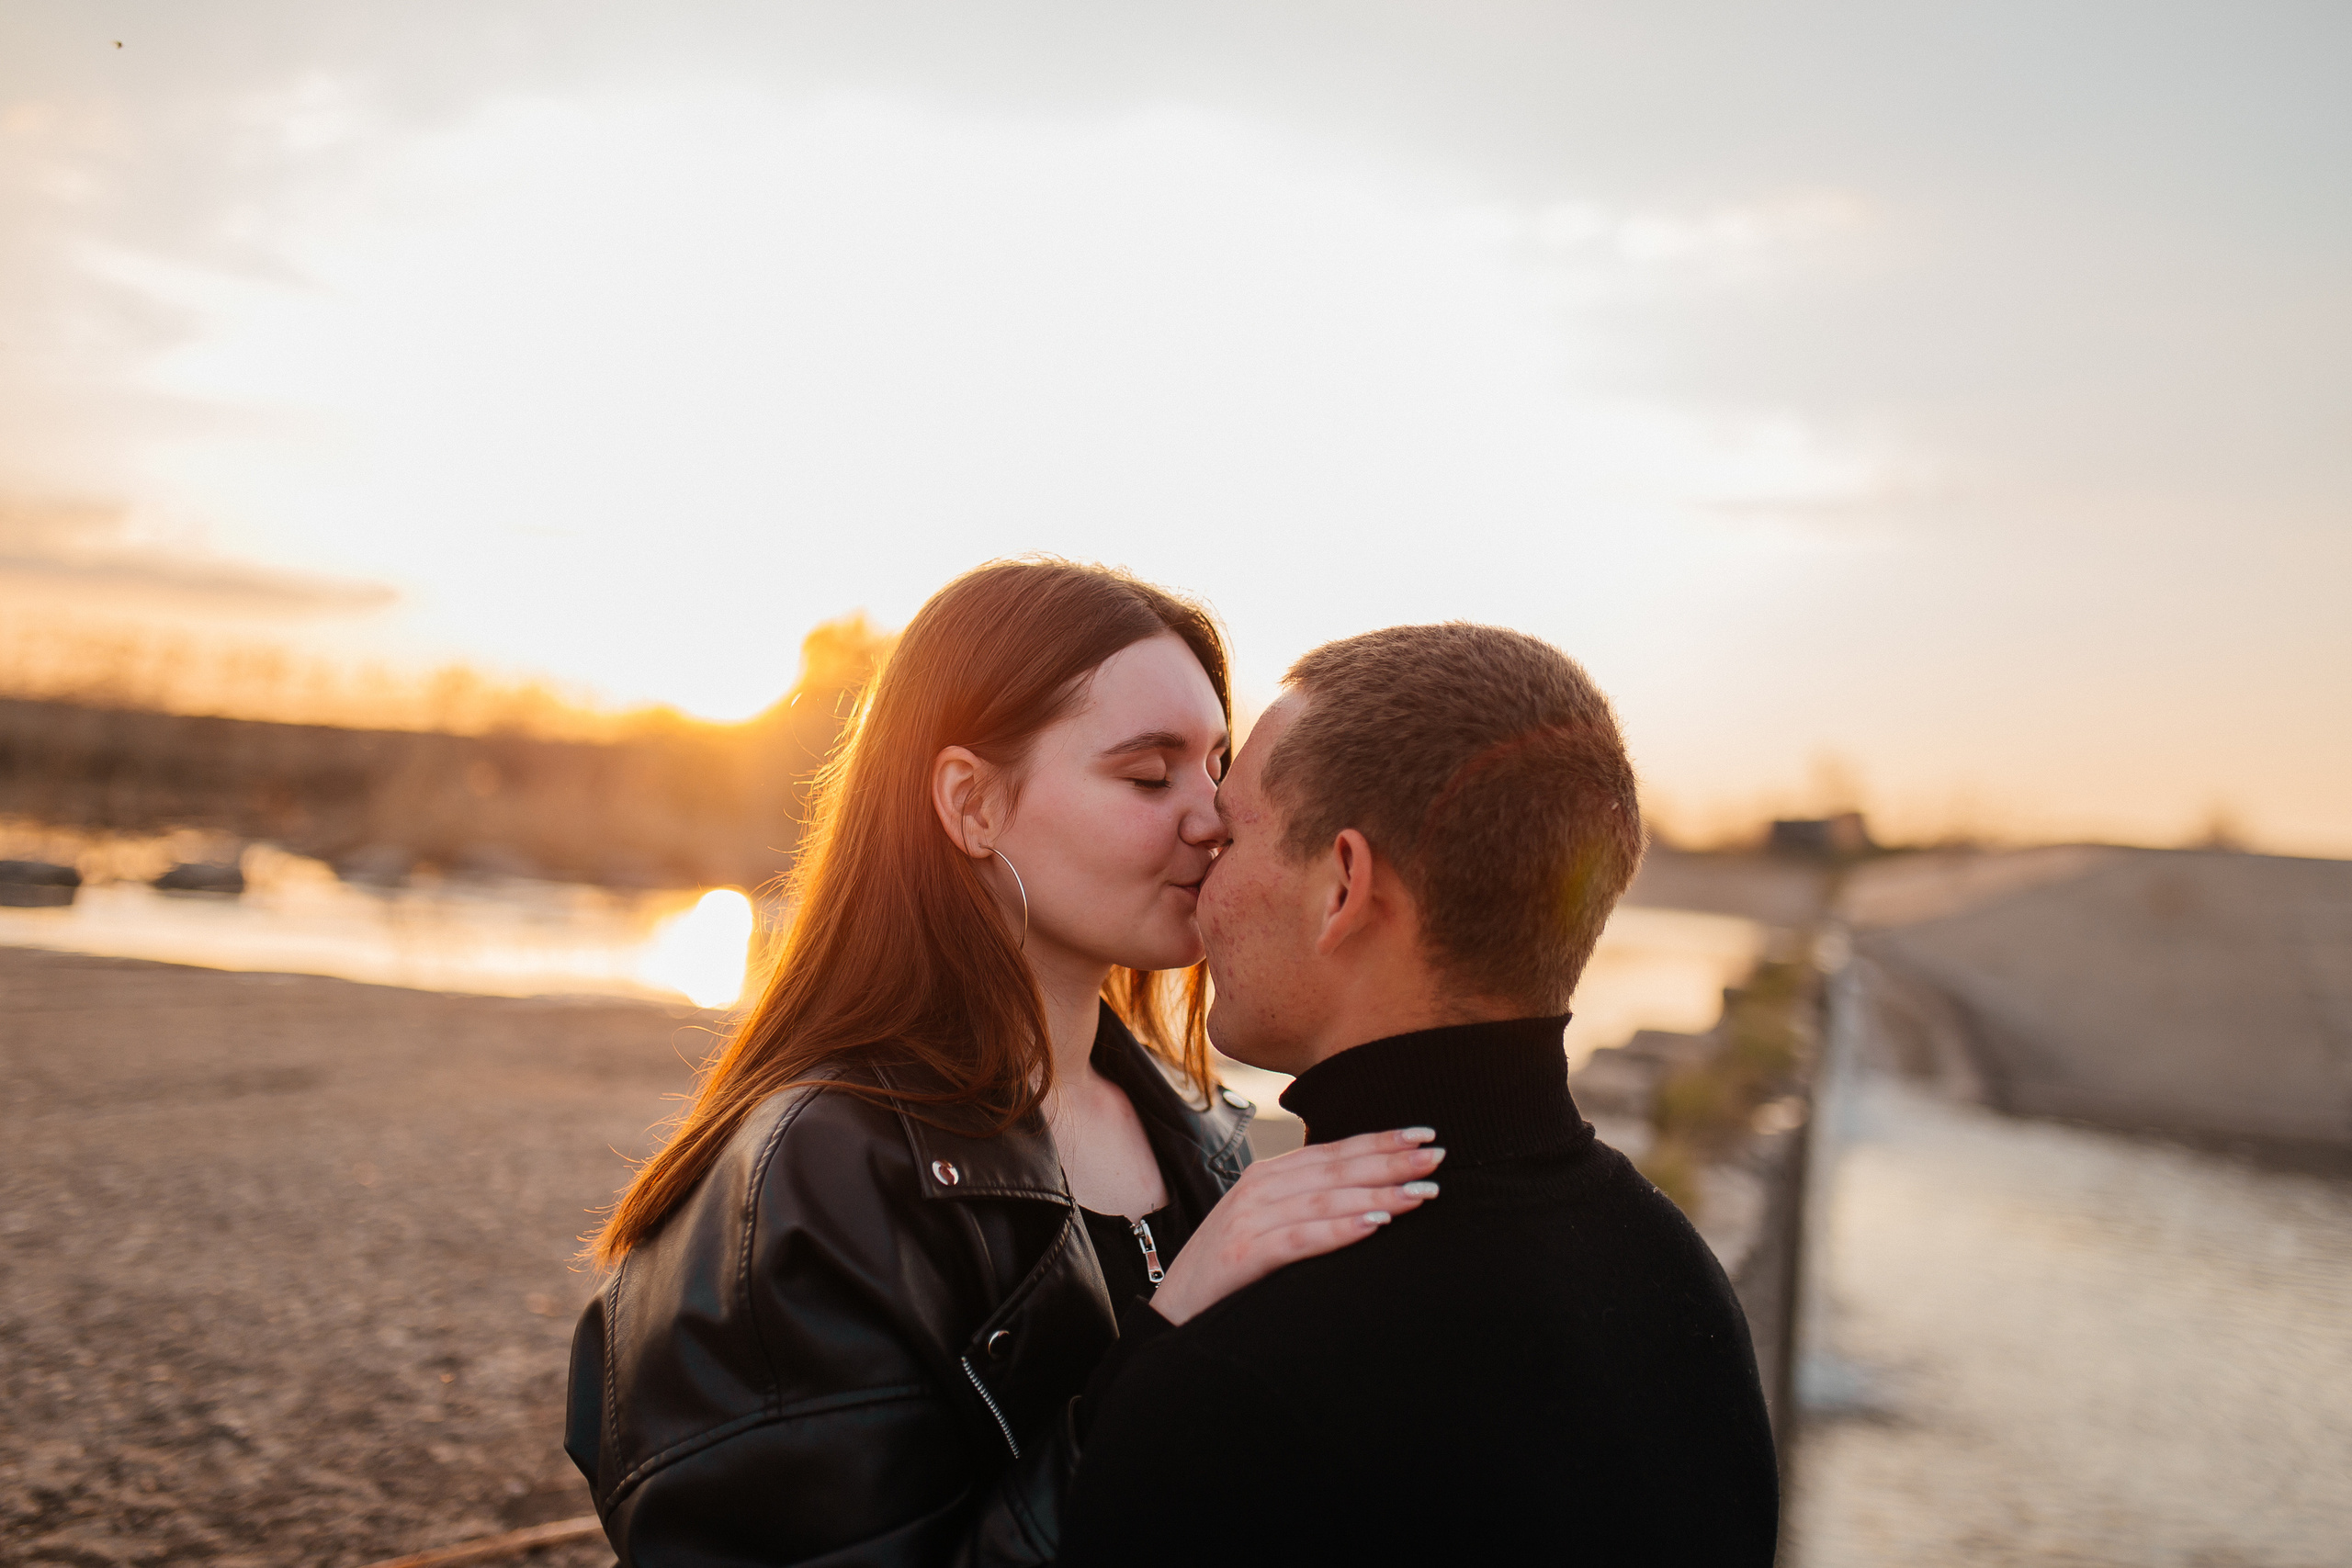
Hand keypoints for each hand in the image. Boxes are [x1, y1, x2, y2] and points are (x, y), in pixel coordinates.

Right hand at [1149, 1128, 1443, 1324]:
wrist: (1173, 1315)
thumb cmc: (1232, 1273)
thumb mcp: (1270, 1227)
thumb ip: (1309, 1206)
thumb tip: (1372, 1198)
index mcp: (1269, 1176)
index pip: (1333, 1151)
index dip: (1380, 1141)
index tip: (1425, 1135)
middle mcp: (1258, 1188)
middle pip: (1335, 1168)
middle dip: (1389, 1161)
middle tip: (1437, 1157)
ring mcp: (1247, 1219)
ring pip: (1323, 1199)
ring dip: (1375, 1193)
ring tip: (1419, 1193)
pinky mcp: (1242, 1255)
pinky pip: (1298, 1238)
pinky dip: (1338, 1230)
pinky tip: (1373, 1225)